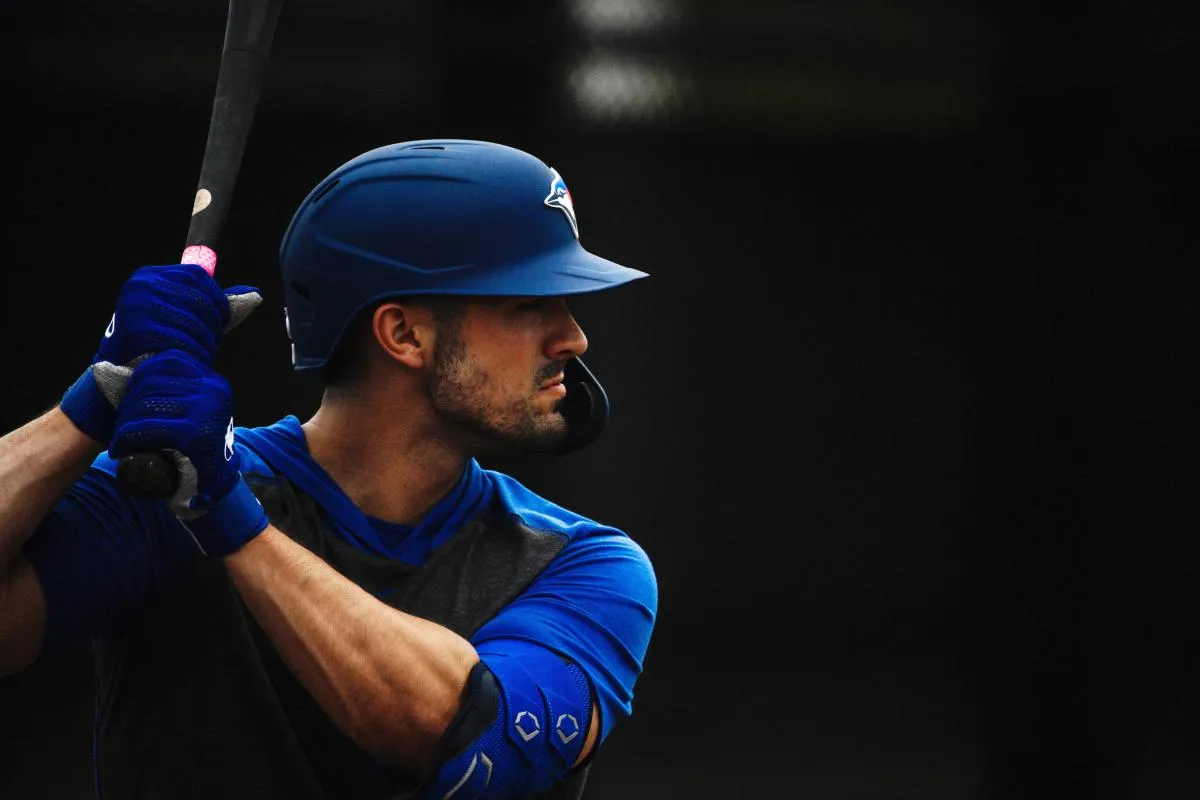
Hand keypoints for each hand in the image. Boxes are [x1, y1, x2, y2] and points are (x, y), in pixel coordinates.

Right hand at [59, 264, 262, 443]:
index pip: (198, 276)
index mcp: (150, 276)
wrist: (118, 378)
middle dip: (212, 326)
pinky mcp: (136, 330)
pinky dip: (191, 355)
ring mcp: (137, 306)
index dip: (217, 300)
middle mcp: (140, 285)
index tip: (220, 321)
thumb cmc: (158, 348)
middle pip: (200, 299)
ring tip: (197, 356)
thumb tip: (255, 295)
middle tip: (208, 346)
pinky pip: (180, 341)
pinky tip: (187, 363)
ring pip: (194, 322)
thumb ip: (216, 308)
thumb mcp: (187, 322)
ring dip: (204, 344)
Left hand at [108, 349, 267, 556]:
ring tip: (119, 440)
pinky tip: (121, 448)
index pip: (167, 362)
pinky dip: (126, 438)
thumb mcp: (195, 414)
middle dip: (127, 404)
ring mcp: (206, 411)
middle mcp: (213, 392)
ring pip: (145, 404)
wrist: (219, 491)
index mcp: (213, 383)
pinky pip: (147, 427)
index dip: (139, 377)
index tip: (128, 401)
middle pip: (152, 382)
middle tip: (119, 427)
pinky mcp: (194, 434)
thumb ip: (178, 394)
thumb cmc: (199, 454)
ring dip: (124, 423)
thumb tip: (139, 372)